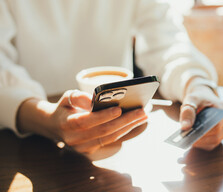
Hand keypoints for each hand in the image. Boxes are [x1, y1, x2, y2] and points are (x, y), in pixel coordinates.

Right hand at [17, 90, 147, 154]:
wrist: (55, 126)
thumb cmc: (65, 107)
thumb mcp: (67, 98)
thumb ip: (78, 97)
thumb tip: (91, 100)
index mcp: (67, 124)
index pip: (86, 121)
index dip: (103, 116)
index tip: (119, 109)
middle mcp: (75, 139)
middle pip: (103, 131)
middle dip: (124, 121)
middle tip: (141, 111)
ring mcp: (83, 147)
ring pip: (110, 138)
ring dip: (129, 127)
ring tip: (143, 116)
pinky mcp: (92, 150)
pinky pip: (111, 141)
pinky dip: (125, 131)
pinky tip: (136, 123)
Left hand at [180, 85, 222, 150]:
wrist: (203, 98)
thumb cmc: (198, 99)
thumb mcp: (191, 100)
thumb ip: (187, 112)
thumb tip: (185, 127)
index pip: (216, 127)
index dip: (203, 134)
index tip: (190, 136)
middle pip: (216, 136)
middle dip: (200, 139)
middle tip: (186, 139)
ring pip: (214, 142)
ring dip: (201, 142)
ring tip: (189, 139)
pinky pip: (212, 143)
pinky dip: (202, 143)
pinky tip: (193, 140)